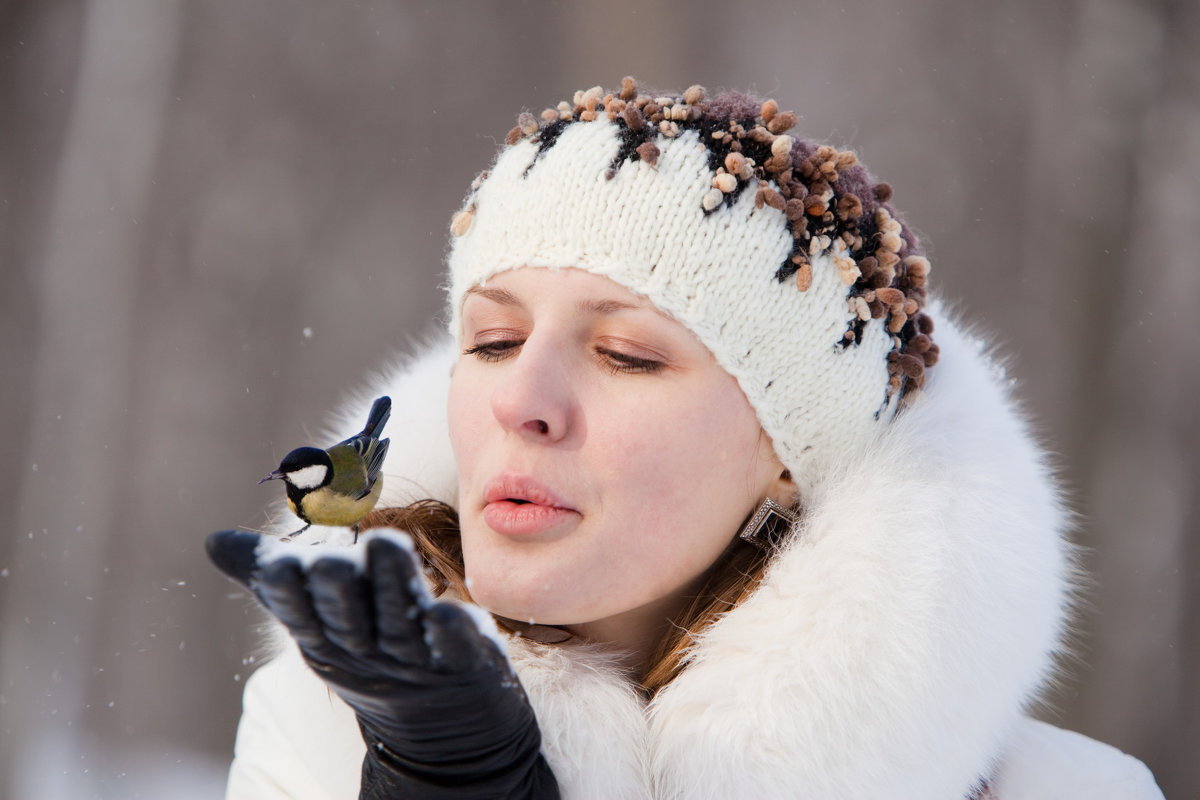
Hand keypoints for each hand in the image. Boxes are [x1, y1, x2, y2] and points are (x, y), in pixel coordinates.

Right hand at [207, 529, 559, 799]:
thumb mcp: (318, 622)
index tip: (278, 563)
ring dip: (393, 586)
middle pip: (348, 618)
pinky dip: (452, 632)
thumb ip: (272, 579)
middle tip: (331, 559)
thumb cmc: (370, 652)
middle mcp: (368, 649)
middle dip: (337, 589)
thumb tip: (214, 541)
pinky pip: (455, 647)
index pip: (302, 613)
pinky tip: (450, 611)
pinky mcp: (465, 661)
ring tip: (388, 544)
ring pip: (400, 622)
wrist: (443, 725)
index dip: (291, 591)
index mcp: (328, 637)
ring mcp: (417, 659)